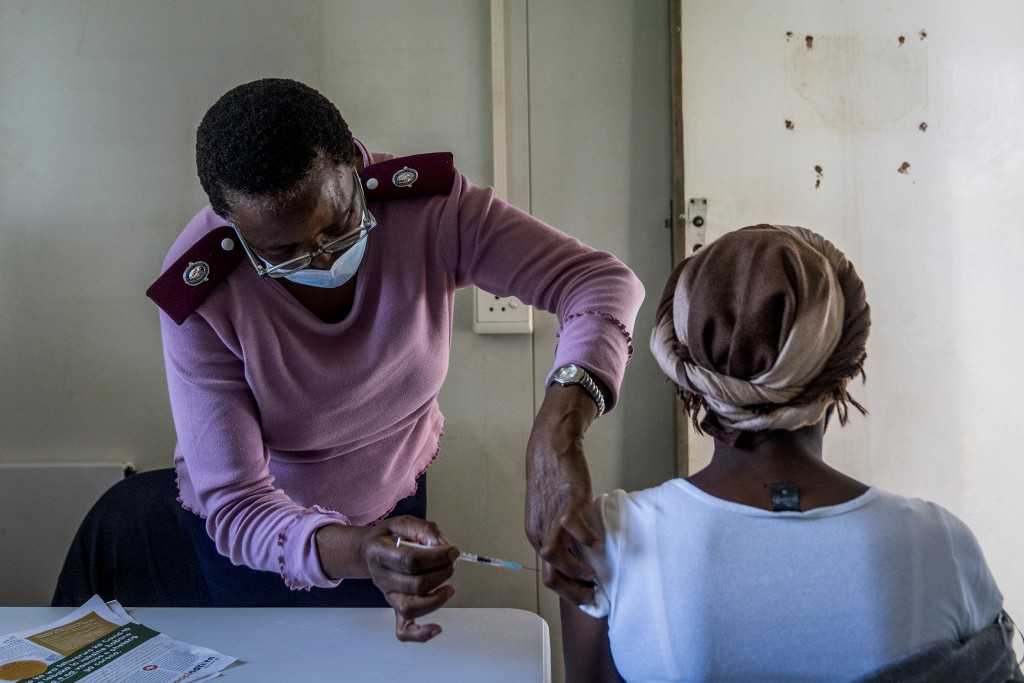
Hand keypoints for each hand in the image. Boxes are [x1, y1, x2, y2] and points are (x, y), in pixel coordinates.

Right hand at [319, 515, 453, 641]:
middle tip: (451, 563)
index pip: (410, 561)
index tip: (452, 551)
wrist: (368, 552)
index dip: (436, 557)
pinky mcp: (394, 607)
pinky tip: (437, 629)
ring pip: (411, 608)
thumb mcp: (402, 523)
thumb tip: (442, 544)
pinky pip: (403, 629)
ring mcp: (388, 595)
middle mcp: (382, 578)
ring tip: (449, 588)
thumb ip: (424, 529)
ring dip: (436, 600)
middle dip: (441, 574)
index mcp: (380, 554)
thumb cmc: (388, 538)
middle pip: (415, 584)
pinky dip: (420, 634)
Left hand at [526, 385, 602, 605]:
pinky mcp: (567, 503)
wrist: (551, 447)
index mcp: (535, 535)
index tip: (588, 596)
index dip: (569, 590)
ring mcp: (552, 518)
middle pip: (550, 574)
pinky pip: (574, 529)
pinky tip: (599, 544)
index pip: (549, 574)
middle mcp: (539, 531)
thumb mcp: (552, 511)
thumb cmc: (555, 479)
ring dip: (577, 571)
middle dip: (573, 591)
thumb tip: (583, 552)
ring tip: (595, 575)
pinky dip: (587, 540)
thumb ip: (562, 532)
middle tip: (594, 597)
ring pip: (555, 557)